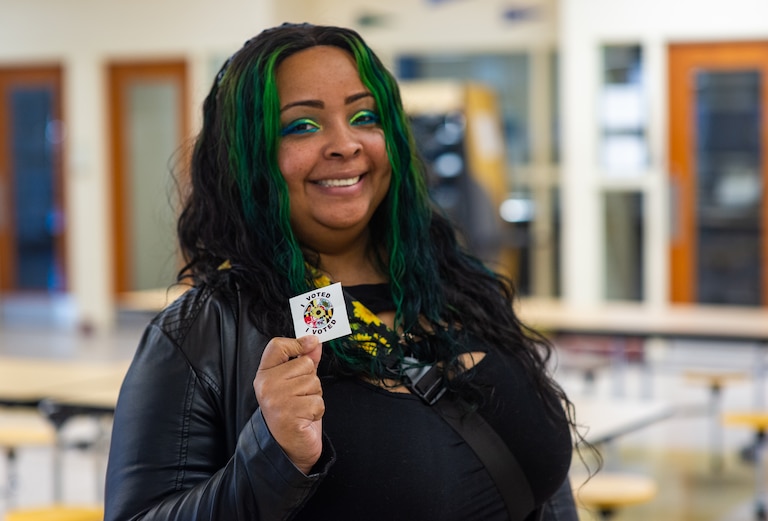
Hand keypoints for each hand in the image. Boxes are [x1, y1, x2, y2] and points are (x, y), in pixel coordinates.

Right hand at [254, 335, 323, 473]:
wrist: (287, 449)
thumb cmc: (293, 413)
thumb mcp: (297, 383)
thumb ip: (304, 361)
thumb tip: (315, 342)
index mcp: (264, 375)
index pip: (277, 346)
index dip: (297, 343)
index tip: (310, 344)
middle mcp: (266, 385)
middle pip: (305, 363)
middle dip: (311, 381)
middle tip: (300, 398)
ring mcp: (276, 400)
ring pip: (314, 382)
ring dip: (315, 397)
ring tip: (302, 409)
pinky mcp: (289, 414)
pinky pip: (317, 401)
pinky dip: (317, 411)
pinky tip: (305, 419)